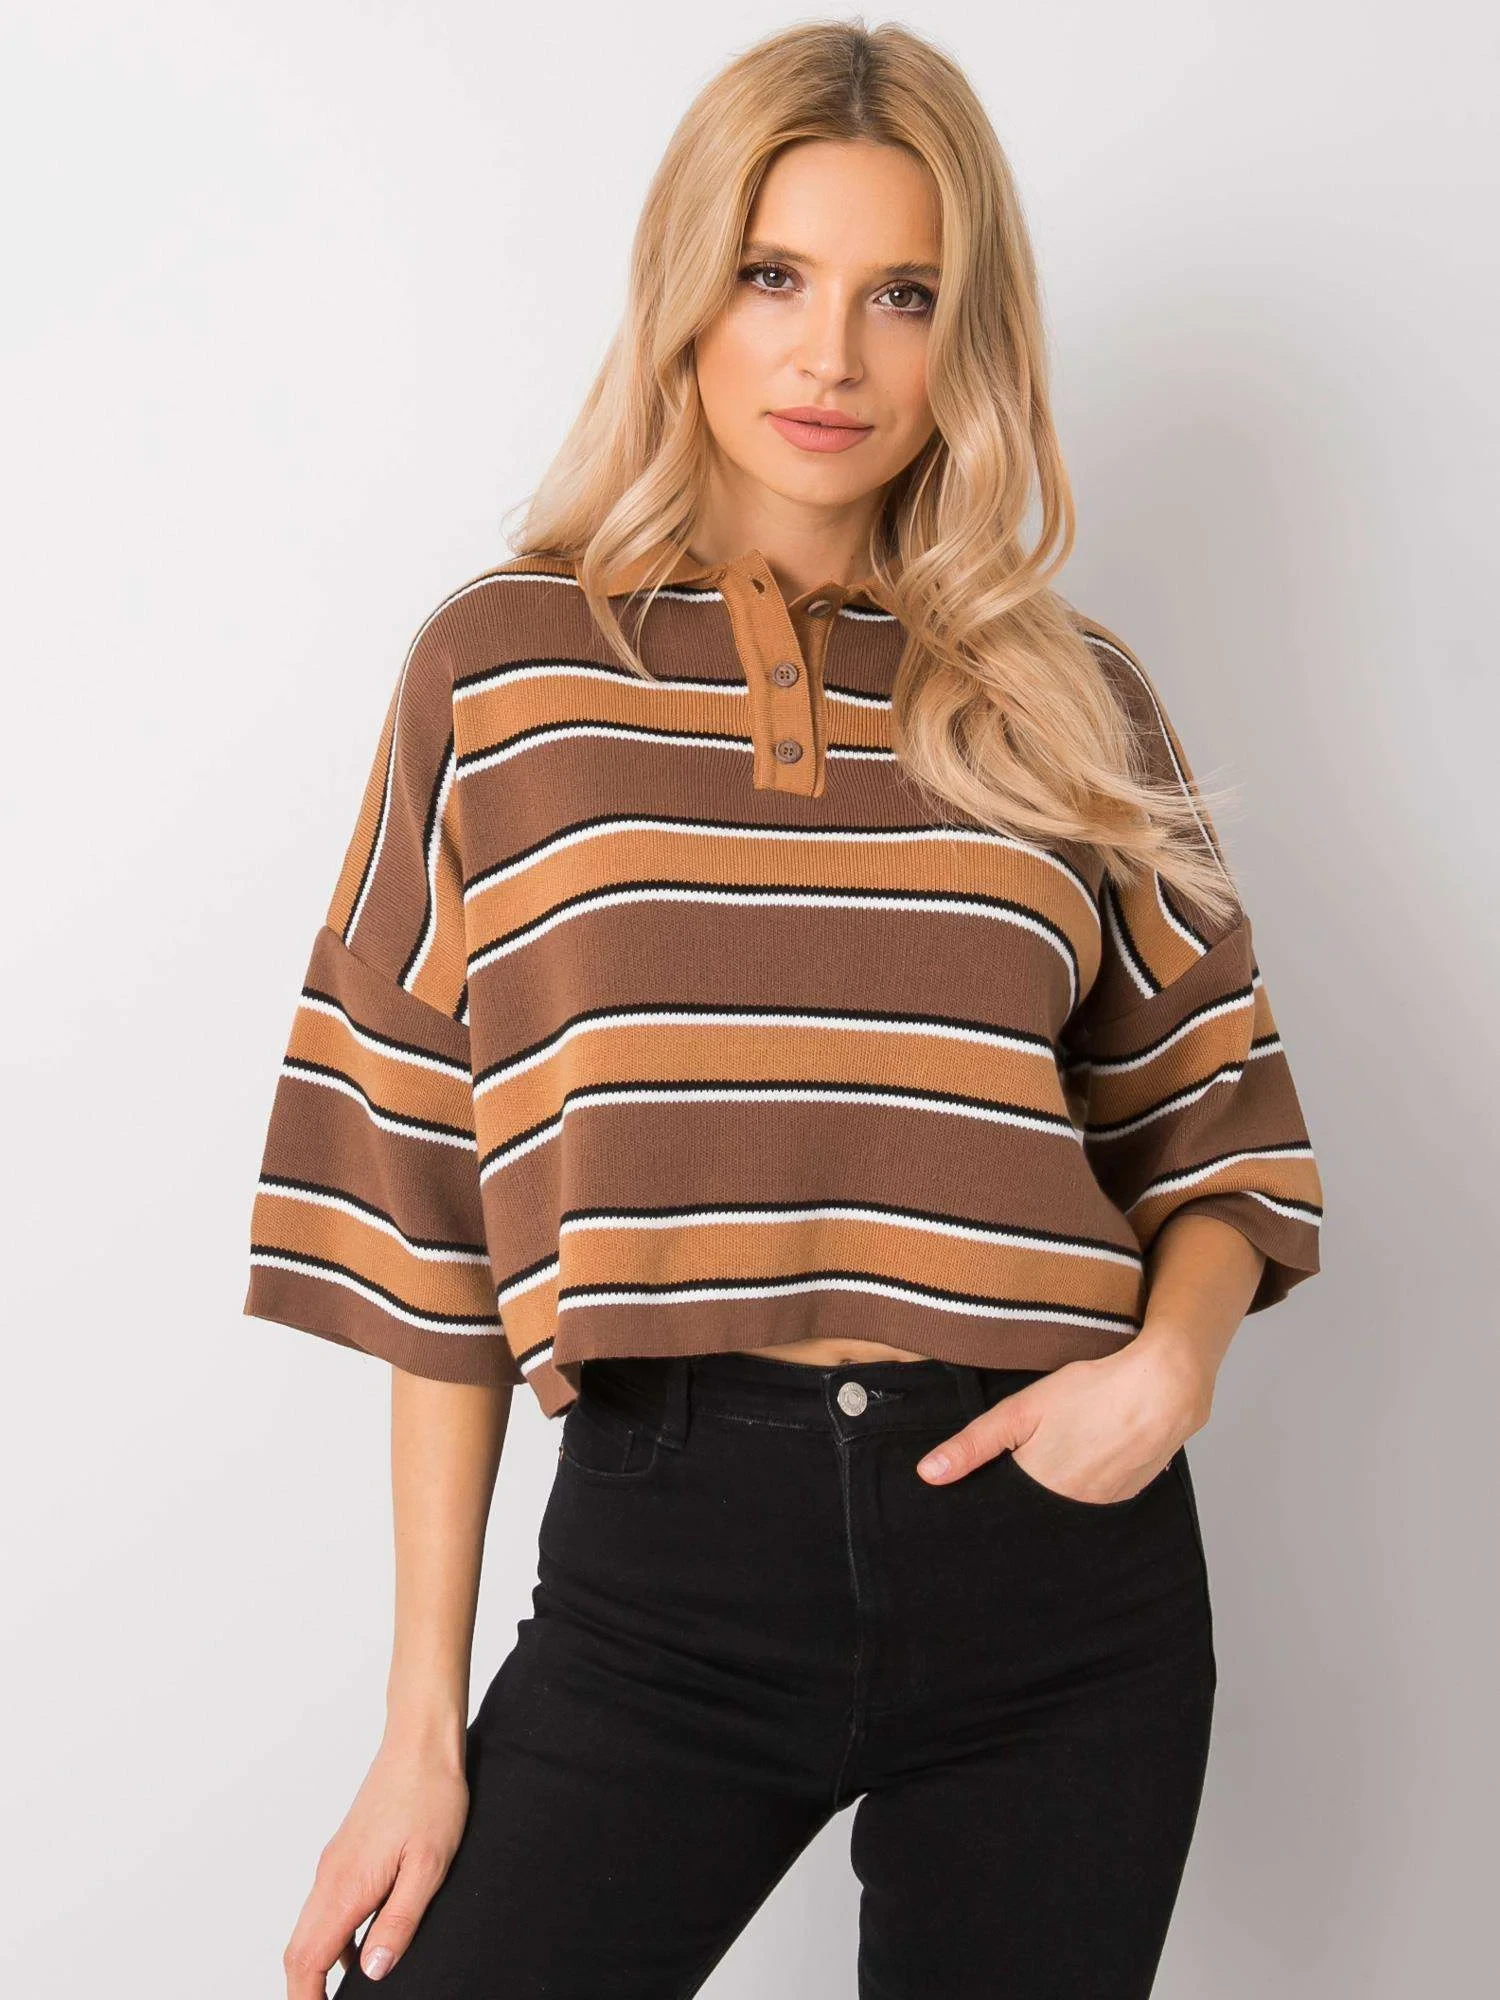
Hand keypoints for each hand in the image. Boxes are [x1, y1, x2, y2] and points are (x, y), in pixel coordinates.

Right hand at [282, 1737, 468, 1994]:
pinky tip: (362, 1950)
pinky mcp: (347, 1854)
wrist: (421, 1743)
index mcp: (346, 1886)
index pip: (307, 1960)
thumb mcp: (427, 1866)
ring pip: (310, 1929)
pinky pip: (328, 1908)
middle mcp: (330, 1876)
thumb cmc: (431, 1796)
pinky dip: (333, 1939)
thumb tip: (372, 1974)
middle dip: (305, 1990)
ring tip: (341, 1995)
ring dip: (317, 1966)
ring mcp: (335, 1863)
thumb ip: (398, 1922)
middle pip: (299, 1950)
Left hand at [914, 1341, 1210, 1497]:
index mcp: (1038, 1487)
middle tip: (1023, 1464)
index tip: (975, 1494)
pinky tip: (1084, 1461)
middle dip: (1018, 1500)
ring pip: (1062, 1510)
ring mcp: (1101, 1506)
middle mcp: (1069, 1507)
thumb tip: (928, 1475)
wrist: (1164, 1390)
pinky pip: (1092, 1503)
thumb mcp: (1022, 1409)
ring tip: (1056, 1459)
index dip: (987, 1500)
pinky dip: (1082, 1490)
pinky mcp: (1125, 1498)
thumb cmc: (1091, 1391)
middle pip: (1031, 1513)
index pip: (1000, 1510)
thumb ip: (974, 1444)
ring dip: (1052, 1495)